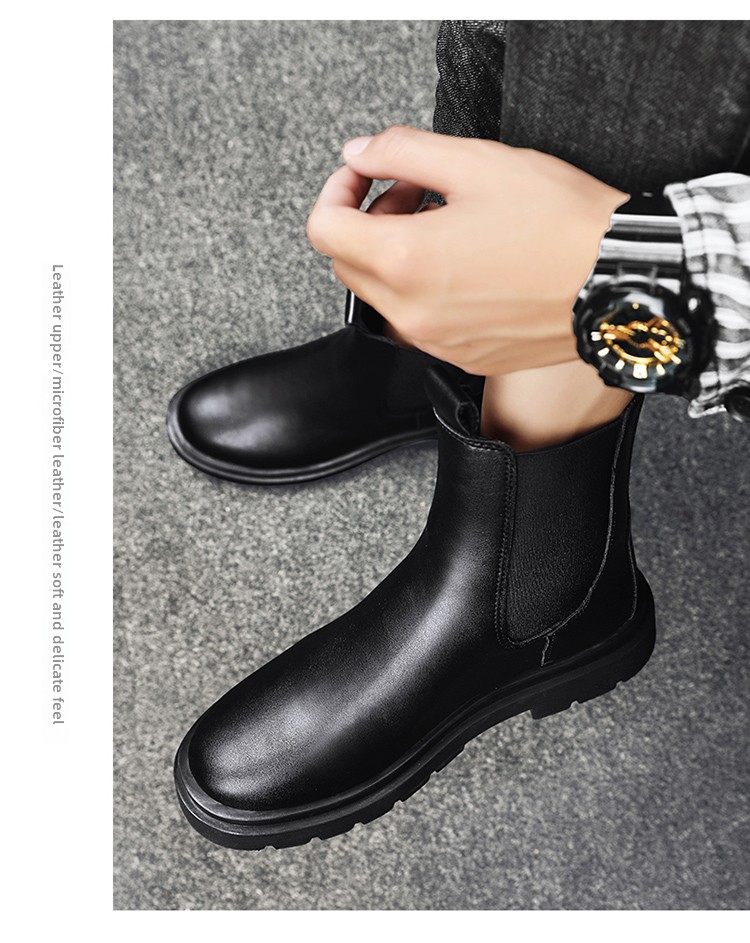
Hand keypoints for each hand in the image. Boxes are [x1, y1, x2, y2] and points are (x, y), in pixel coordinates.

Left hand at [306, 125, 627, 375]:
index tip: (364, 175)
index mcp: (405, 262)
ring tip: (444, 226)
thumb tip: (360, 155)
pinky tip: (465, 264)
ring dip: (393, 256)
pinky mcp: (461, 357)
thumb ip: (403, 152)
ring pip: (381, 296)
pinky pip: (417, 322)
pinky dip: (423, 289)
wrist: (621, 282)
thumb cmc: (562, 226)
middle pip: (347, 264)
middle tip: (412, 193)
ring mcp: (435, 342)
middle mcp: (411, 313)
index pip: (323, 229)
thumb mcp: (478, 163)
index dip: (337, 191)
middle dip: (366, 220)